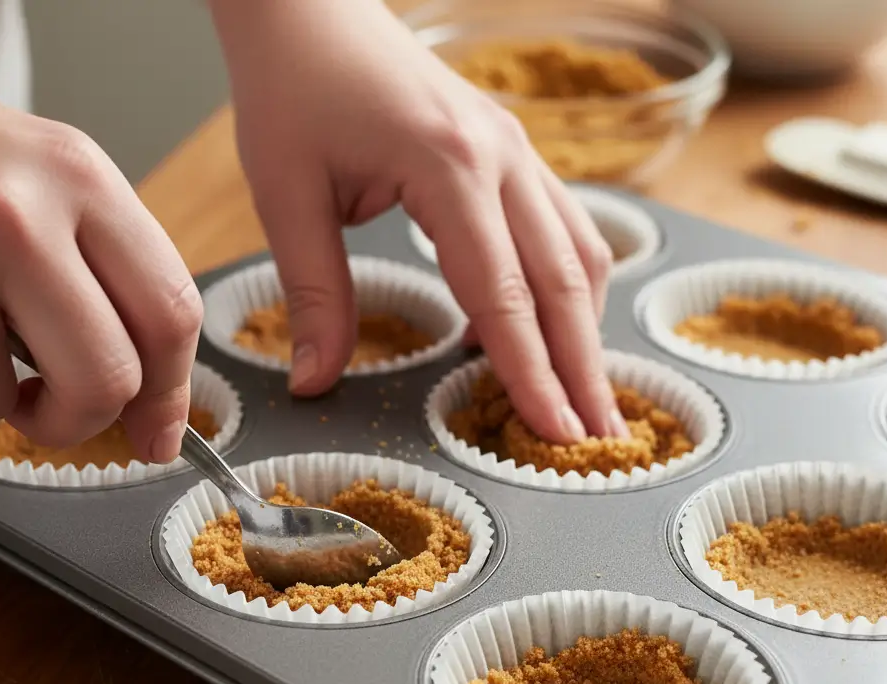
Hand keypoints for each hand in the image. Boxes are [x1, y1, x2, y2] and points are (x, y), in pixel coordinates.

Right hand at [0, 93, 200, 462]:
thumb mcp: (39, 185)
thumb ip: (103, 274)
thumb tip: (151, 401)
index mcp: (80, 178)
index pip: (170, 310)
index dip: (170, 392)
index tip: (159, 434)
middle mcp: (24, 208)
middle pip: (113, 374)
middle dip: (86, 420)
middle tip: (53, 409)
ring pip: (18, 400)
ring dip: (1, 406)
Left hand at [209, 0, 628, 443]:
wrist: (311, 8)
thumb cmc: (294, 88)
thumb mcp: (287, 195)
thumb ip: (314, 295)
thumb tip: (315, 381)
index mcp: (449, 167)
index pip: (504, 296)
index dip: (532, 374)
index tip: (555, 431)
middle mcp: (504, 157)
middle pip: (565, 282)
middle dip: (584, 368)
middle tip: (599, 437)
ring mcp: (519, 150)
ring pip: (581, 254)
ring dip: (587, 331)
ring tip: (585, 396)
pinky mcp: (516, 153)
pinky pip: (562, 229)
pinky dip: (561, 290)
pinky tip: (534, 331)